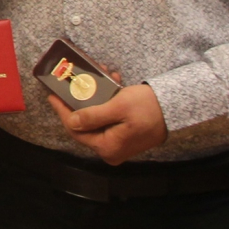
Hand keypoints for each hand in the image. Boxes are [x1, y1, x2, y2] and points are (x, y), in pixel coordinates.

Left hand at [48, 82, 166, 164]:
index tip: (53, 95)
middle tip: (75, 82)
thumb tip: (71, 121)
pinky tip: (111, 84)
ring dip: (95, 98)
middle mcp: (111, 151)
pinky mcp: (125, 136)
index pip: (76, 130)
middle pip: (85, 125)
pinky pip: (108, 119)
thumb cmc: (150, 108)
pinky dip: (106, 102)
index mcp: (108, 148)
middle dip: (81, 100)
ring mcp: (118, 145)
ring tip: (99, 77)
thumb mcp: (118, 107)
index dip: (63, 111)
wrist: (176, 108)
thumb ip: (92, 116)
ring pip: (96, 119)